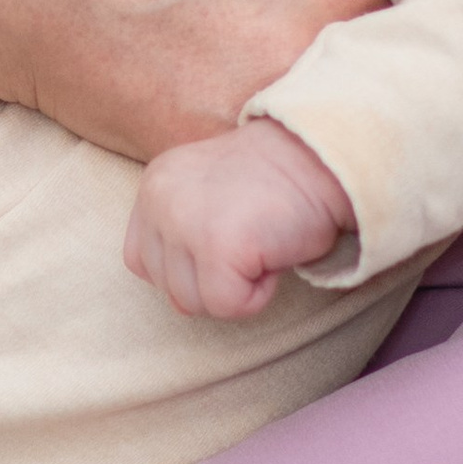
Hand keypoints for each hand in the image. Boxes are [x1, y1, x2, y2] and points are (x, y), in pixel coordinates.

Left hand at [126, 118, 354, 317]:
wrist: (322, 157)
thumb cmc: (275, 182)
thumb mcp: (208, 193)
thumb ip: (181, 234)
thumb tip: (178, 300)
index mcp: (155, 184)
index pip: (140, 260)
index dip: (186, 267)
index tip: (224, 241)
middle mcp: (160, 199)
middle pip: (170, 289)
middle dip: (214, 280)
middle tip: (250, 238)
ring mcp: (184, 221)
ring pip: (195, 303)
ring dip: (236, 287)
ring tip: (260, 241)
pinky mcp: (216, 246)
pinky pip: (228, 306)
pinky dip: (258, 293)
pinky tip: (272, 252)